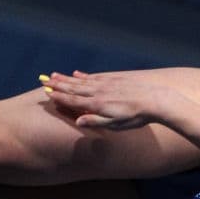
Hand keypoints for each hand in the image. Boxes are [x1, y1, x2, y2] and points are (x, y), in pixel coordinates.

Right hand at [42, 70, 172, 129]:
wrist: (155, 100)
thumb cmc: (135, 118)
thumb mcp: (115, 125)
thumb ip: (96, 122)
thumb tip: (78, 121)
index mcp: (97, 105)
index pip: (73, 100)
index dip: (59, 97)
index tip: (47, 93)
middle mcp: (99, 92)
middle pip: (74, 88)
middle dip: (58, 85)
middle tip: (43, 81)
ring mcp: (106, 84)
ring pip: (82, 81)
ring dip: (67, 79)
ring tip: (54, 75)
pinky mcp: (115, 80)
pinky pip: (94, 77)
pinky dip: (83, 75)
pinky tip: (77, 73)